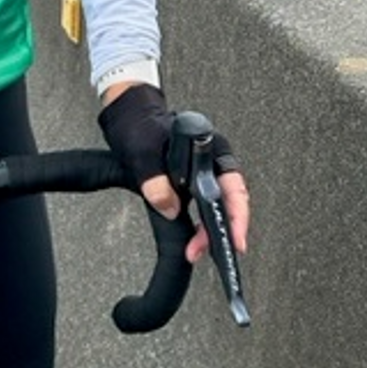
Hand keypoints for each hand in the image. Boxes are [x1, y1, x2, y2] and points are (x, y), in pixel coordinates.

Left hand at [97, 82, 248, 264]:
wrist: (129, 116)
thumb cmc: (140, 125)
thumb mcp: (143, 152)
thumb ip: (155, 180)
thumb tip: (168, 207)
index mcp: (211, 148)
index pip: (234, 186)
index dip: (237, 216)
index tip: (235, 240)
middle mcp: (213, 161)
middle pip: (228, 202)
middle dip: (219, 231)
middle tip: (201, 251)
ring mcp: (204, 172)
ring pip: (217, 208)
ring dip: (208, 231)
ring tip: (195, 250)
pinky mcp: (192, 182)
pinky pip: (204, 207)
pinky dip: (200, 225)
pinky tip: (194, 239)